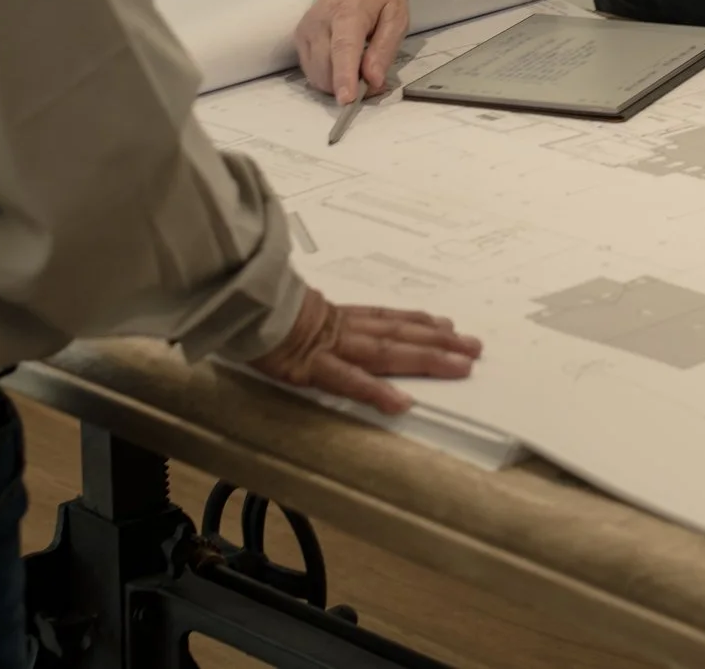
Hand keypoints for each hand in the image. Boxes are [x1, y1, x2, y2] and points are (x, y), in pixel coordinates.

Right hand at [251, 287, 481, 415]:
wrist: (229, 300)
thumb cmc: (250, 306)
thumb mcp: (284, 309)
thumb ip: (305, 317)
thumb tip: (311, 320)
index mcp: (334, 316)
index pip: (385, 318)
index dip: (418, 321)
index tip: (448, 324)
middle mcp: (341, 327)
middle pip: (399, 334)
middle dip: (439, 341)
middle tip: (475, 348)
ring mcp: (329, 346)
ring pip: (387, 352)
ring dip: (426, 359)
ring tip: (460, 365)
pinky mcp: (310, 366)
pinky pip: (348, 381)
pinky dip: (376, 391)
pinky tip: (401, 404)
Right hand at [293, 0, 408, 103]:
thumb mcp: (396, 18)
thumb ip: (384, 49)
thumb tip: (373, 80)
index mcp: (348, 12)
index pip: (343, 48)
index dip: (344, 76)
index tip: (347, 99)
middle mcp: (320, 21)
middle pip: (326, 68)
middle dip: (348, 85)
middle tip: (372, 80)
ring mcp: (305, 30)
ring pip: (316, 74)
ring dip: (337, 83)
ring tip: (358, 69)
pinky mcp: (299, 38)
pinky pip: (311, 71)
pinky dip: (327, 77)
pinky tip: (343, 65)